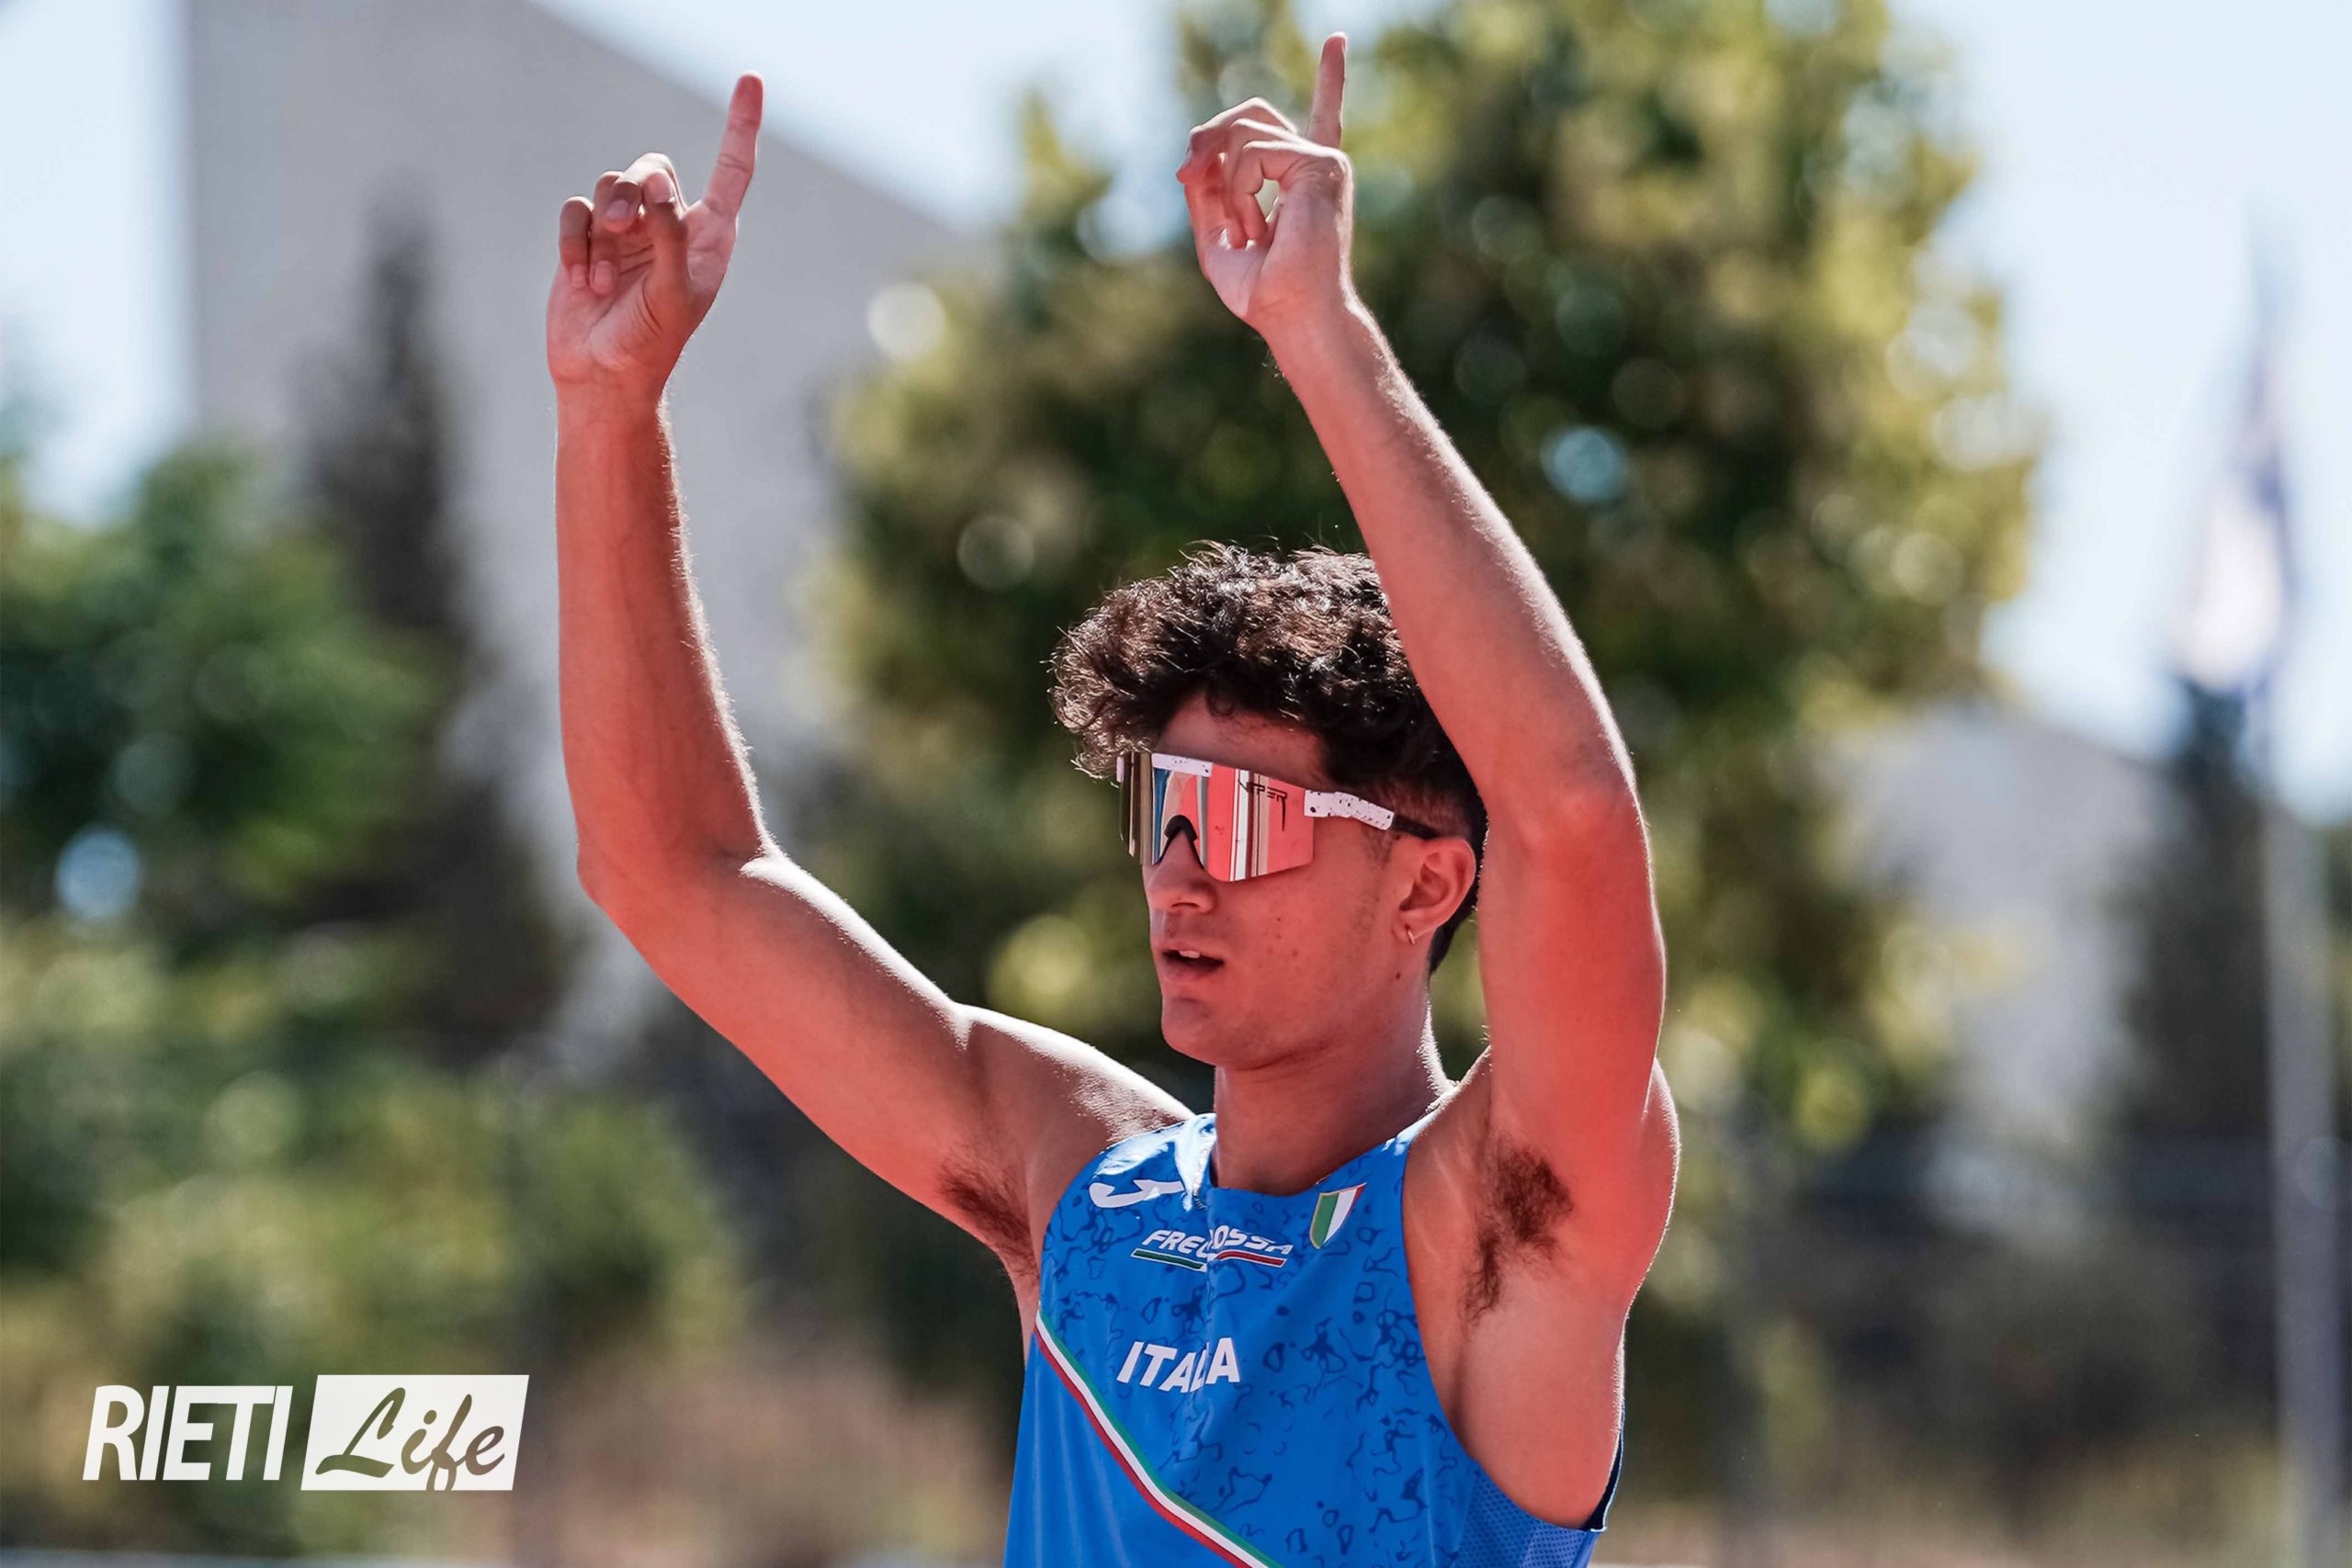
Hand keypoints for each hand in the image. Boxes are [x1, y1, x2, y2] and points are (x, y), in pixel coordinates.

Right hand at [546, 73, 762, 405]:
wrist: (602, 378)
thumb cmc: (649, 343)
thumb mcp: (671, 291)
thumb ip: (669, 234)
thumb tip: (656, 184)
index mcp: (709, 238)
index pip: (732, 171)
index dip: (741, 126)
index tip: (750, 80)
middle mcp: (670, 228)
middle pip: (652, 168)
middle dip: (631, 192)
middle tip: (622, 229)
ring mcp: (627, 234)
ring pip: (610, 186)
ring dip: (600, 225)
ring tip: (600, 276)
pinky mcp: (587, 242)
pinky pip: (574, 211)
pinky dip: (573, 243)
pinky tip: (580, 281)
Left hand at [1177, 34, 1356, 341]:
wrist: (1292, 316)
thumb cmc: (1262, 292)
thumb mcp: (1216, 236)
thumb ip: (1206, 191)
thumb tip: (1196, 155)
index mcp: (1300, 179)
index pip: (1316, 116)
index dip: (1330, 79)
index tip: (1336, 41)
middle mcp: (1316, 164)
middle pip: (1250, 114)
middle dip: (1208, 138)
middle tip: (1188, 178)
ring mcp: (1322, 160)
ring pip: (1244, 131)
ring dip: (1225, 183)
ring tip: (1243, 230)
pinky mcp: (1322, 163)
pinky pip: (1253, 151)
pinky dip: (1238, 189)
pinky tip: (1254, 226)